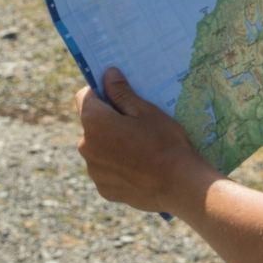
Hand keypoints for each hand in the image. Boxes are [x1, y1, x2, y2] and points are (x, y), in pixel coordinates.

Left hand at [75, 68, 215, 212]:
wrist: (178, 185)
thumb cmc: (164, 141)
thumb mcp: (145, 111)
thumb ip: (121, 92)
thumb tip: (107, 74)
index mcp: (94, 122)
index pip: (84, 96)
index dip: (101, 91)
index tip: (119, 94)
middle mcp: (86, 146)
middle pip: (91, 123)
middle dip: (108, 119)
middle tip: (137, 122)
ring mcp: (94, 170)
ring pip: (98, 147)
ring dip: (111, 143)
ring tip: (140, 146)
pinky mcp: (104, 189)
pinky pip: (105, 169)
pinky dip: (116, 165)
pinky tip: (139, 166)